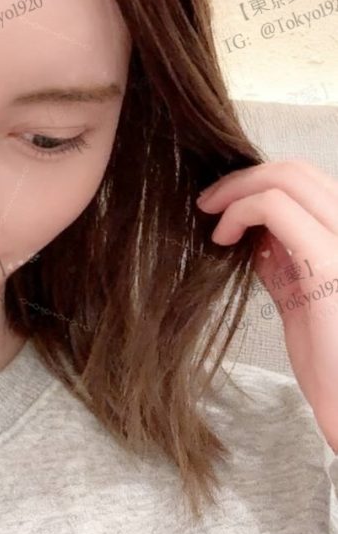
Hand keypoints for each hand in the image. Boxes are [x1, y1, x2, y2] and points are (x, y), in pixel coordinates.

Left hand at [196, 159, 337, 450]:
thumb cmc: (331, 363)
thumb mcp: (302, 296)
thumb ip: (284, 258)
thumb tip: (251, 230)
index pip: (308, 180)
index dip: (260, 181)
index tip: (224, 203)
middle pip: (298, 170)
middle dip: (243, 178)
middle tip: (208, 203)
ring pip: (288, 176)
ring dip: (237, 189)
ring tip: (211, 218)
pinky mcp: (332, 261)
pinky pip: (276, 207)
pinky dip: (239, 210)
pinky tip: (223, 238)